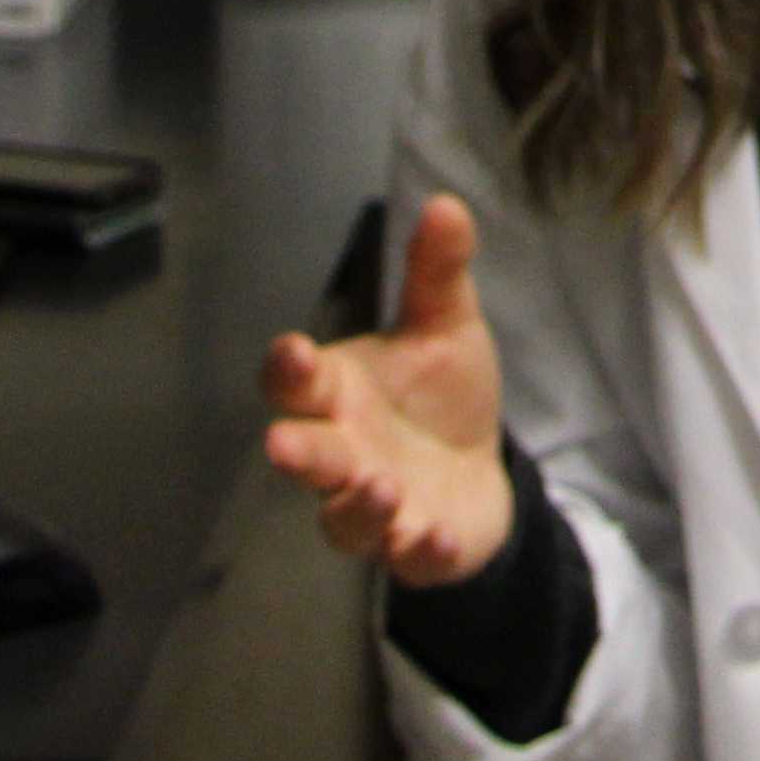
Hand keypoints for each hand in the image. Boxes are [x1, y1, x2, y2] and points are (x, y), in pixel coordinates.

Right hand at [261, 190, 514, 587]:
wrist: (476, 469)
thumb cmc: (439, 394)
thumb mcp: (446, 326)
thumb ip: (435, 274)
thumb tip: (446, 204)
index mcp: (339, 394)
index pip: (297, 383)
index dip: (289, 370)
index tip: (291, 353)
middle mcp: (344, 454)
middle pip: (308, 456)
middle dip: (297, 452)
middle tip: (283, 447)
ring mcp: (375, 508)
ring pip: (347, 518)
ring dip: (360, 507)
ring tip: (381, 489)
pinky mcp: (414, 548)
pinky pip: (410, 556)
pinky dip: (421, 549)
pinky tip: (435, 539)